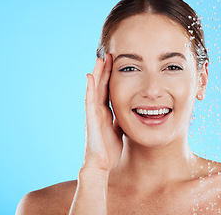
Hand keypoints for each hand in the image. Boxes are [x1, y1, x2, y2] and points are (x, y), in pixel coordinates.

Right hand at [83, 53, 122, 172]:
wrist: (101, 165)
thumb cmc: (110, 150)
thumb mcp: (119, 131)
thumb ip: (121, 120)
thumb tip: (131, 114)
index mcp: (106, 113)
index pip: (109, 91)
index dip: (112, 78)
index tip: (117, 64)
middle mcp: (99, 111)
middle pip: (102, 86)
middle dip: (105, 71)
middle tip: (109, 55)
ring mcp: (94, 114)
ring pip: (95, 90)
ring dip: (97, 74)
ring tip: (100, 59)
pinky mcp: (91, 119)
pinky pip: (90, 101)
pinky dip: (90, 88)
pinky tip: (90, 76)